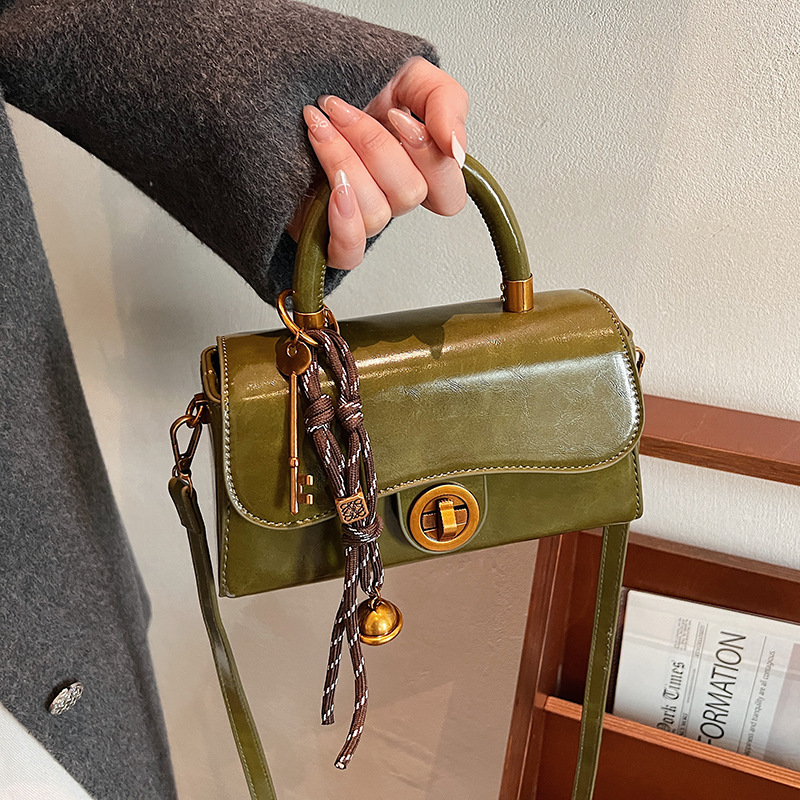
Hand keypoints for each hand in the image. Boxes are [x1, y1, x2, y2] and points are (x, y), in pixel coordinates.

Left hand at [288, 57, 468, 268]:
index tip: (396, 115)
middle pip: (409, 195)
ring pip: (376, 214)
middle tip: (338, 107)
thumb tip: (456, 148)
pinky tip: (333, 190)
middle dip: (372, 144)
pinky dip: (345, 224)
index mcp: (419, 169)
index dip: (430, 159)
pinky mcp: (327, 236)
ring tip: (317, 126)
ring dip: (344, 163)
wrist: (281, 90)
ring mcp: (362, 219)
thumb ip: (445, 101)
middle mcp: (393, 198)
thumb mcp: (407, 74)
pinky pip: (348, 253)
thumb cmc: (346, 86)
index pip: (450, 193)